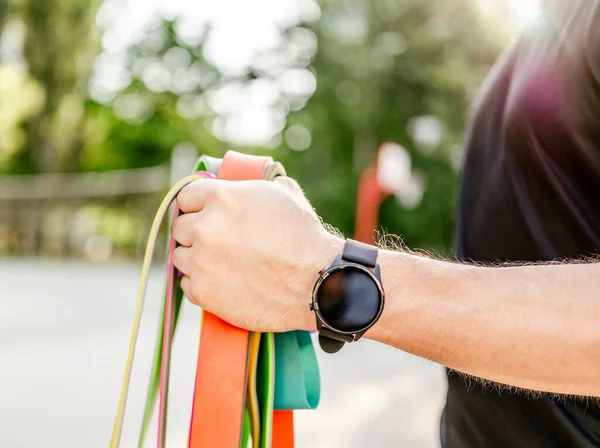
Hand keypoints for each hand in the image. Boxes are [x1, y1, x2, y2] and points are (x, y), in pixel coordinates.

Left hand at [172, 176, 343, 331]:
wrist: (316, 283)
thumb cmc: (304, 237)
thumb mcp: (285, 193)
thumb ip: (256, 185)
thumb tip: (247, 184)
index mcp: (221, 198)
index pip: (186, 196)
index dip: (196, 204)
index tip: (202, 212)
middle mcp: (205, 228)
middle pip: (180, 227)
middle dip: (195, 231)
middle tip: (213, 239)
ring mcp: (201, 262)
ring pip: (180, 256)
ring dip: (195, 257)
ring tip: (218, 262)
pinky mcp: (204, 293)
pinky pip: (187, 284)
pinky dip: (200, 282)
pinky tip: (219, 281)